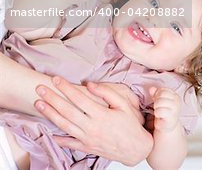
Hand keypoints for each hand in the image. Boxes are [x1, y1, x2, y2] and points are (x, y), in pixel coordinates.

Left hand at [35, 77, 152, 164]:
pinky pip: (70, 143)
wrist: (136, 149)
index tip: (56, 79)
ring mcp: (87, 139)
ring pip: (64, 125)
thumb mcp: (124, 104)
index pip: (78, 98)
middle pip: (67, 110)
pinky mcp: (87, 148)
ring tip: (39, 104)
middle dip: (52, 98)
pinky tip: (49, 132)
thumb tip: (90, 85)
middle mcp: (91, 127)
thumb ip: (107, 93)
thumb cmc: (131, 125)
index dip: (66, 87)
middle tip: (39, 88)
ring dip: (50, 114)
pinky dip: (58, 138)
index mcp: (101, 115)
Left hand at [150, 87, 180, 131]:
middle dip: (156, 101)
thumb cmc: (164, 112)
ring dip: (156, 108)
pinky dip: (157, 114)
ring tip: (159, 112)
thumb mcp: (160, 101)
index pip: (163, 90)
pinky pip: (160, 111)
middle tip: (158, 107)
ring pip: (159, 102)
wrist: (168, 127)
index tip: (157, 101)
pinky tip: (160, 117)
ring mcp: (175, 110)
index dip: (157, 94)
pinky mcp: (171, 119)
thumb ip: (156, 93)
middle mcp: (177, 102)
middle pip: (161, 94)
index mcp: (175, 96)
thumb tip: (151, 89)